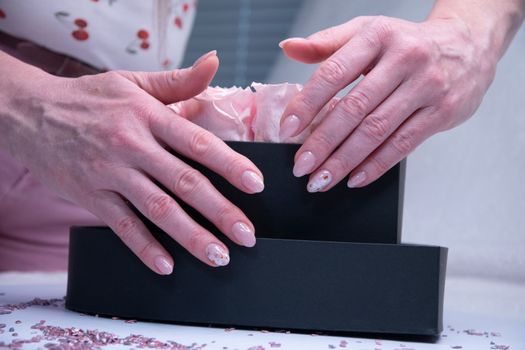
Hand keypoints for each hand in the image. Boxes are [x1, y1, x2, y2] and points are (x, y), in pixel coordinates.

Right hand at [5, 51, 263, 273]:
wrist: (31, 113)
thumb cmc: (91, 99)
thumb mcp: (134, 82)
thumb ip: (179, 82)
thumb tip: (215, 63)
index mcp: (148, 116)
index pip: (198, 143)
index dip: (230, 164)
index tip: (256, 185)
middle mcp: (132, 146)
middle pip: (184, 182)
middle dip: (220, 211)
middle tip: (246, 235)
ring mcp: (110, 173)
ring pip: (158, 209)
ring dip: (191, 236)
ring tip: (219, 255)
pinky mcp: (90, 196)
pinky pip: (122, 226)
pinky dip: (145, 248)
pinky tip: (167, 265)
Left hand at [279, 16, 496, 190]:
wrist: (468, 45)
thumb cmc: (406, 42)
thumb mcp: (367, 31)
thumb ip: (326, 43)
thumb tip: (289, 48)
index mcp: (377, 36)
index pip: (333, 73)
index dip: (307, 103)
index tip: (287, 128)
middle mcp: (404, 59)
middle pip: (355, 108)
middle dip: (323, 142)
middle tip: (301, 166)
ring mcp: (426, 86)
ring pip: (377, 131)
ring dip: (344, 161)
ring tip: (321, 179)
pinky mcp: (442, 112)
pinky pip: (403, 144)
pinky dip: (375, 165)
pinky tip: (354, 179)